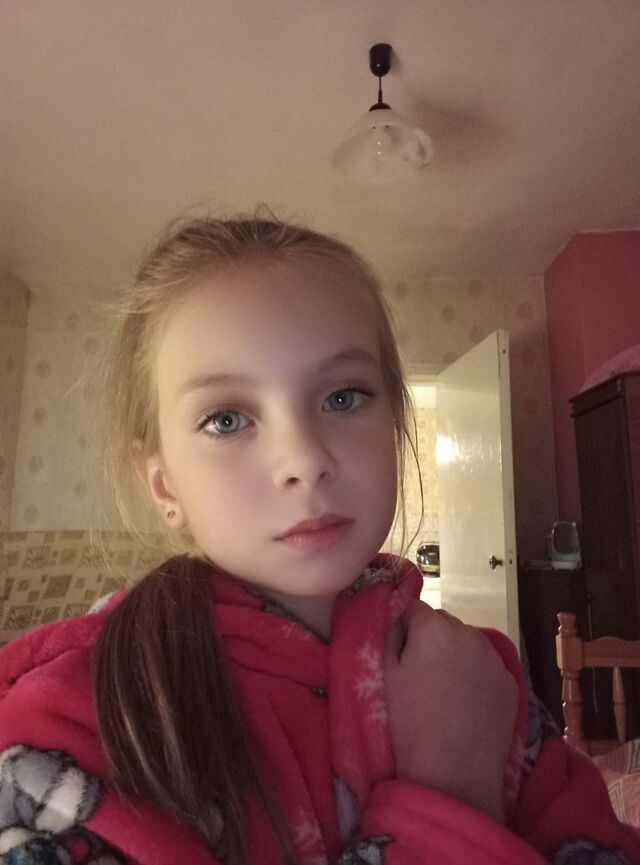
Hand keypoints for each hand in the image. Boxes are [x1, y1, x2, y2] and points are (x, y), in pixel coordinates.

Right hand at [384, 600, 518, 822]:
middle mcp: (469, 634)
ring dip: (455, 655)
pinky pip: (487, 666)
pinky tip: (466, 704)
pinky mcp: (511, 683)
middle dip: (431, 639)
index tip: (399, 657)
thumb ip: (388, 634)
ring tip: (444, 692)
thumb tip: (397, 618)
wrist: (453, 777)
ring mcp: (495, 658)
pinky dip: (476, 675)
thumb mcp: (383, 675)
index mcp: (435, 628)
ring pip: (467, 643)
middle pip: (443, 623)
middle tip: (420, 676)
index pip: (413, 608)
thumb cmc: (408, 724)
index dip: (403, 630)